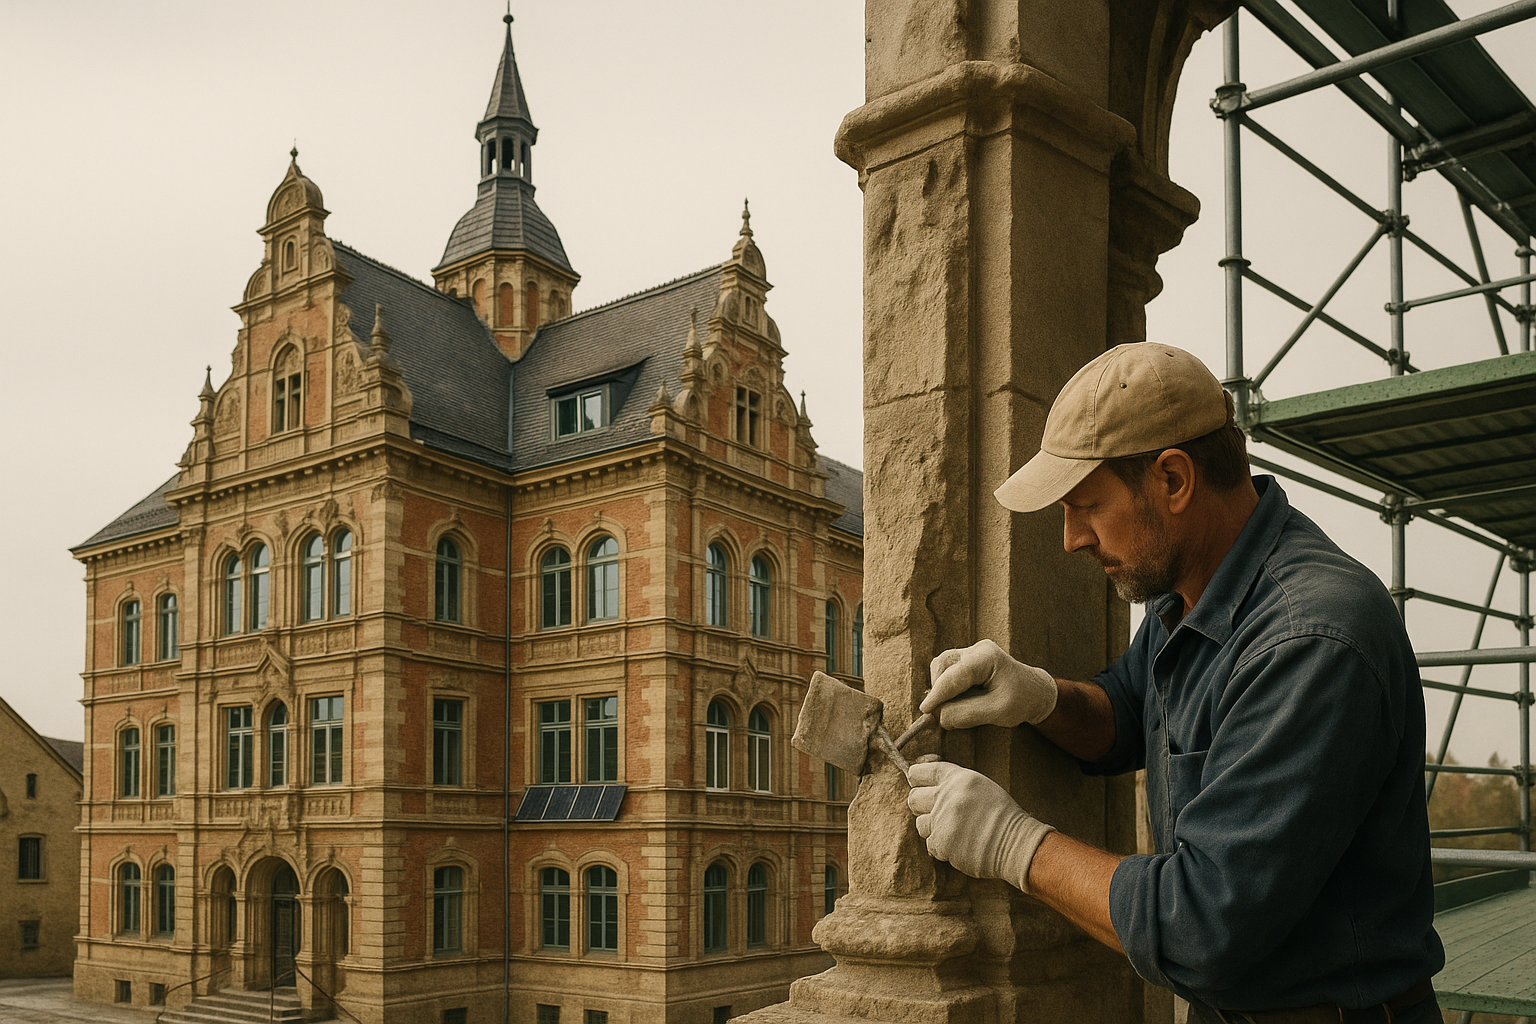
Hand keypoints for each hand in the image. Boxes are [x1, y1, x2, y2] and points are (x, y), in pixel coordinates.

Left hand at [907, 760, 1053, 891]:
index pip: (919, 772)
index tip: (918, 785)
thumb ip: (953, 784)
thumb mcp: (979, 787)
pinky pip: (930, 844)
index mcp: (957, 778)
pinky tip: (960, 845)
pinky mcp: (941, 842)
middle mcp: (947, 796)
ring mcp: (942, 820)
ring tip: (955, 831)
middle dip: (921, 806)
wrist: (1016, 844)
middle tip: (936, 812)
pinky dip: (942, 848)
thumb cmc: (1002, 815)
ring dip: (933, 829)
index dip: (916, 779)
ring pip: (920, 824)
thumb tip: (926, 785)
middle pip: (913, 798)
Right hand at [921, 639, 1056, 727]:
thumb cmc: (1021, 701)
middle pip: (943, 665)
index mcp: (988, 657)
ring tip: (951, 707)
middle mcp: (977, 649)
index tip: (925, 711)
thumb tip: (938, 716)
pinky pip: (947, 671)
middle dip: (938, 690)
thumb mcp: (997, 713)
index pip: (955, 675)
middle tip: (939, 713)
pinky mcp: (967, 659)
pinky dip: (946, 686)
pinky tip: (955, 701)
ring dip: (940, 688)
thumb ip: (966, 714)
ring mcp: (971, 652)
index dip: (938, 694)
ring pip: (941, 666)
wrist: (1034, 692)